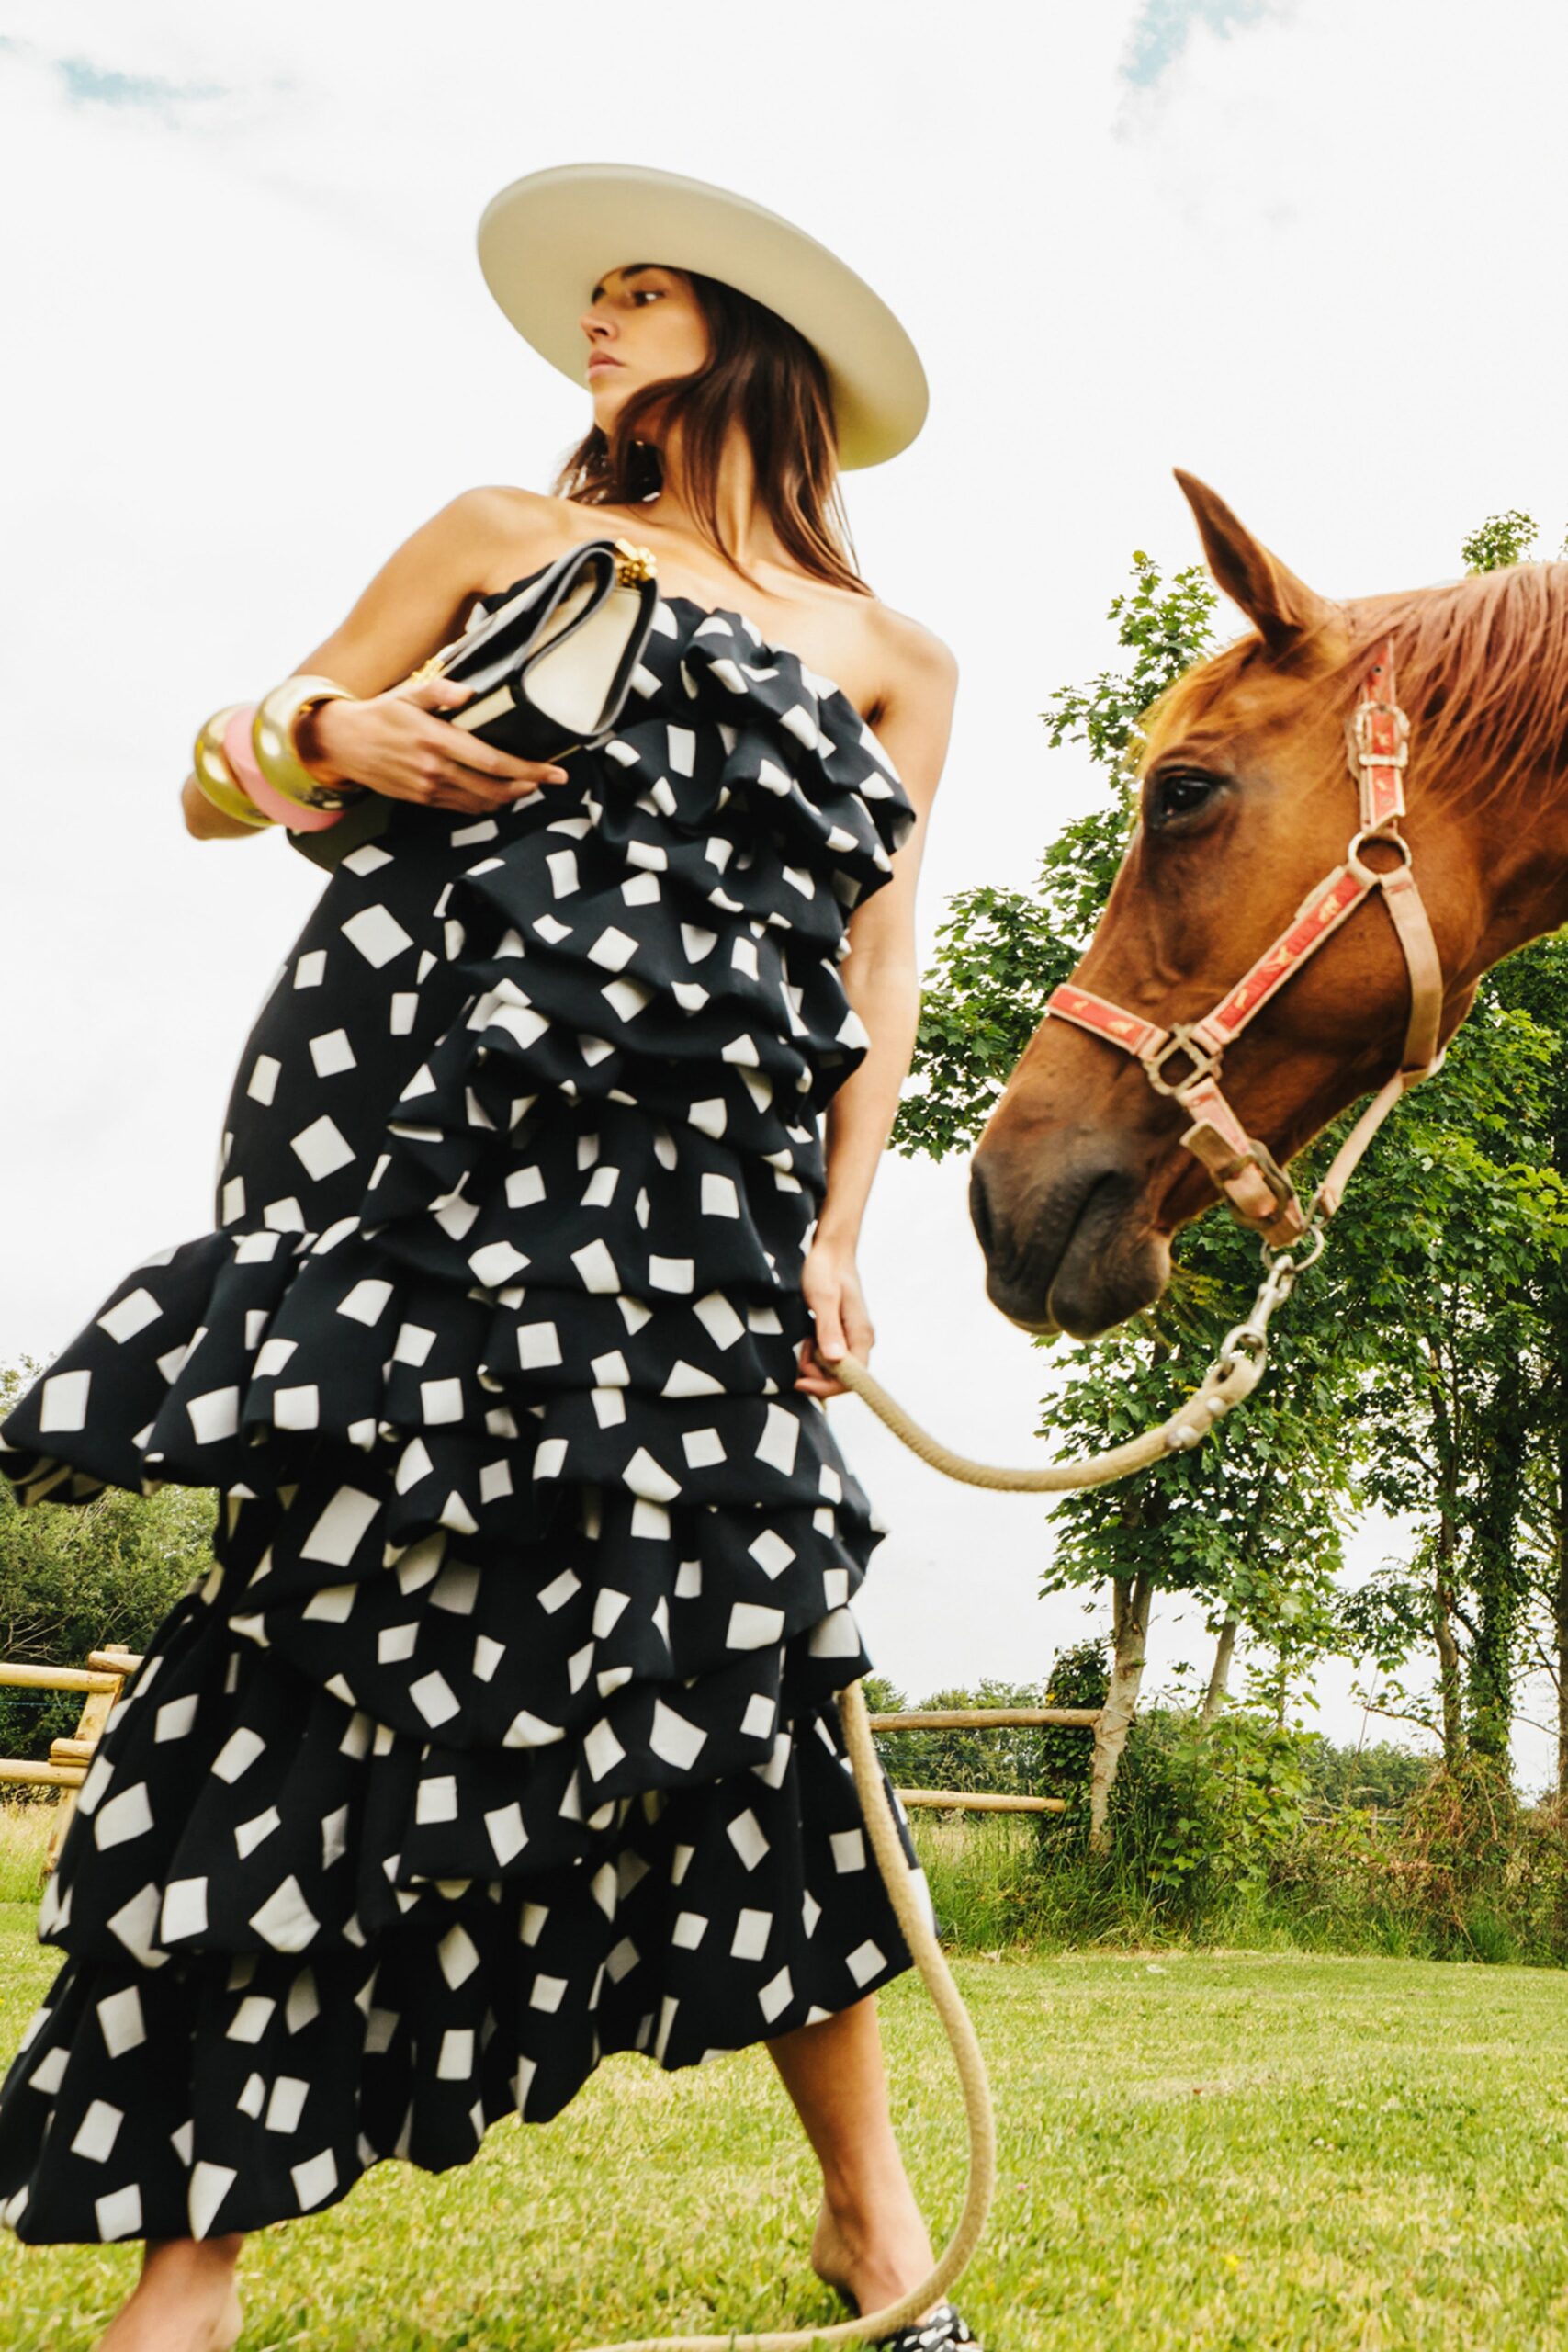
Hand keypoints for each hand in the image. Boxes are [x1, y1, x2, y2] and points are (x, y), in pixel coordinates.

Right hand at [301, 675, 574, 814]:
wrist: (341, 743)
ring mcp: (428, 789)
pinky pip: (462, 807)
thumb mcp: (406, 692)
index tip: (554, 771)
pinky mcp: (422, 800)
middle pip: (494, 788)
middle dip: (528, 786)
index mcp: (435, 740)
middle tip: (551, 779)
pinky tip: (497, 793)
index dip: (528, 770)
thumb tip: (469, 693)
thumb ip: (439, 691)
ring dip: (509, 797)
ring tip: (528, 785)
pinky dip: (485, 803)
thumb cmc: (379, 713)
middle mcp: (435, 770)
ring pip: (481, 802)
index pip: (493, 762)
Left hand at [795, 1236, 872, 1400]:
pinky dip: (814, 1353)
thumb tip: (835, 1360)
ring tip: (802, 1339)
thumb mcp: (822, 1297)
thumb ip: (828, 1328)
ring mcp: (852, 1338)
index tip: (799, 1380)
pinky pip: (829, 1356)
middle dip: (815, 1374)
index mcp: (861, 1335)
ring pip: (833, 1369)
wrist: (830, 1250)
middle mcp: (861, 1340)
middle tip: (798, 1351)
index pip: (851, 1380)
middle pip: (841, 1378)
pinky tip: (805, 1336)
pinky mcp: (842, 1334)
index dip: (825, 1387)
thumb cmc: (825, 1270)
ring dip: (813, 1363)